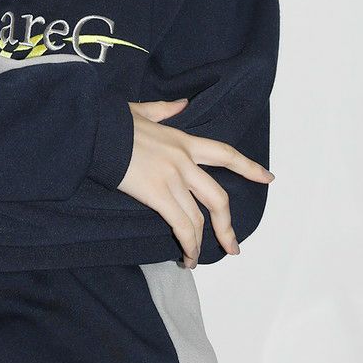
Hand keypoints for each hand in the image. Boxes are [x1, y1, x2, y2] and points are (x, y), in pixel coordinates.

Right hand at [117, 98, 274, 267]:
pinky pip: (182, 226)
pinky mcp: (158, 195)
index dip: (249, 167)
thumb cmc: (113, 122)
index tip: (268, 179)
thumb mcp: (143, 111)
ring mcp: (173, 179)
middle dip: (227, 226)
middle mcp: (185, 161)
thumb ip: (165, 110)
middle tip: (232, 246)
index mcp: (183, 141)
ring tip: (196, 259)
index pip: (225, 154)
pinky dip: (188, 245)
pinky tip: (186, 257)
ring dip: (201, 244)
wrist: (95, 131)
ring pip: (200, 218)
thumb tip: (182, 104)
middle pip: (218, 198)